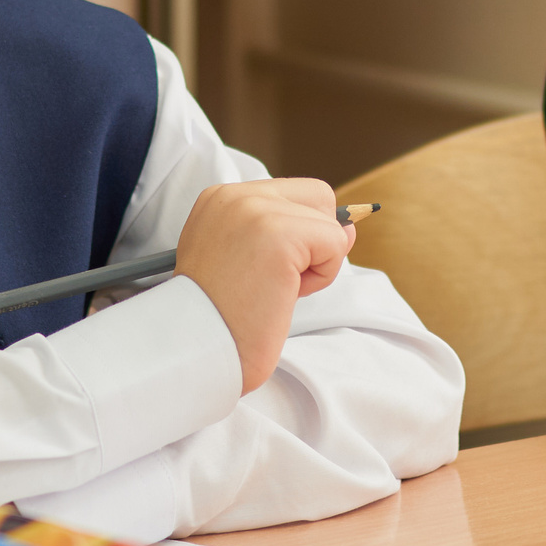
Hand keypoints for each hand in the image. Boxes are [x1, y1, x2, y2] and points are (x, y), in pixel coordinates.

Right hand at [174, 178, 352, 394]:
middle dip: (312, 243)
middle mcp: (234, 196)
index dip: (298, 235)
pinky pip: (335, 243)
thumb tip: (347, 225)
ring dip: (314, 265)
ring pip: (330, 222)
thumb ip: (289, 233)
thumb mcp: (246, 259)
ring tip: (272, 289)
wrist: (197, 350)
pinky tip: (283, 294)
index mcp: (220, 199)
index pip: (292, 195)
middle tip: (270, 280)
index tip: (263, 269)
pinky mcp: (279, 235)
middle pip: (318, 198)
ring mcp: (255, 211)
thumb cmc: (221, 318)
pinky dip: (321, 277)